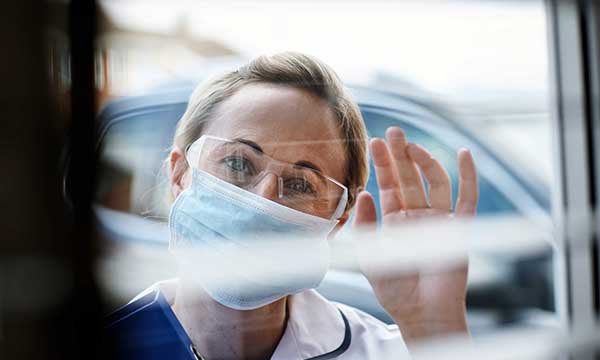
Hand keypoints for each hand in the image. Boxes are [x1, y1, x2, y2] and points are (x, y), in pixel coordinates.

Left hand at [354, 126, 477, 342]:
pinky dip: (468, 177)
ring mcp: (439, 220)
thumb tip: (364, 192)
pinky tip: (464, 154)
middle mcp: (418, 216)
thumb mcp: (370, 253)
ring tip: (411, 146)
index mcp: (395, 220)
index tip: (375, 143)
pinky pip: (467, 199)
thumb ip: (366, 224)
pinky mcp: (458, 229)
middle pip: (410, 178)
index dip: (383, 164)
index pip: (389, 186)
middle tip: (393, 132)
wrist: (420, 312)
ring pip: (435, 182)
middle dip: (401, 155)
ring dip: (425, 162)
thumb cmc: (394, 288)